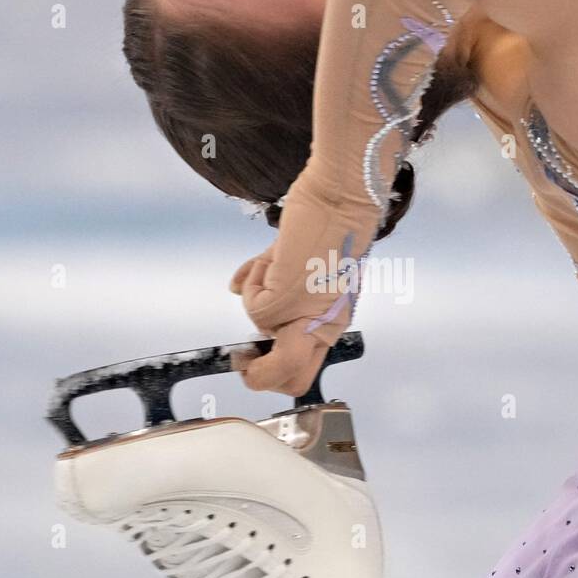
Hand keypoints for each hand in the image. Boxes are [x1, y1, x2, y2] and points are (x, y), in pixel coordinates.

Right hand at [229, 167, 377, 396]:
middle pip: (292, 382)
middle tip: (244, 354)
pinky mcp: (288, 299)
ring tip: (270, 268)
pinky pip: (253, 307)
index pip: (306, 370)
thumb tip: (235, 289)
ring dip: (254, 308)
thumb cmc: (329, 222)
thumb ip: (271, 281)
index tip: (256, 352)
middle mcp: (325, 326)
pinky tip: (272, 256)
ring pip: (267, 353)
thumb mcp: (298, 261)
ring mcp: (306, 317)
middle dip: (259, 375)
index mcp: (331, 320)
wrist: (342, 195)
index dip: (275, 370)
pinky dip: (253, 280)